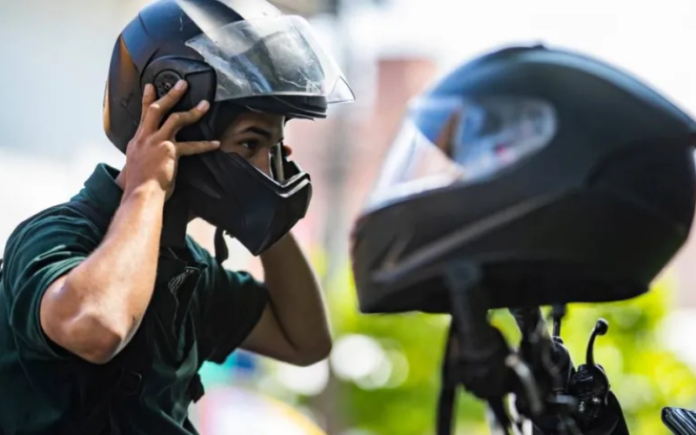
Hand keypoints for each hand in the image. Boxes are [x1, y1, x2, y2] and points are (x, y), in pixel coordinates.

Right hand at [123, 80, 219, 198]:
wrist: (141, 194)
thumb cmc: (139, 185)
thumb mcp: (134, 165)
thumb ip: (142, 155)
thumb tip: (147, 155)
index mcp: (137, 141)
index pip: (143, 114)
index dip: (148, 98)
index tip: (152, 86)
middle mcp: (145, 138)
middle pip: (157, 109)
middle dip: (171, 95)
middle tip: (182, 84)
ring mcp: (157, 142)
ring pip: (175, 119)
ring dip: (192, 111)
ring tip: (205, 105)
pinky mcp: (170, 151)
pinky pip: (191, 145)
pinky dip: (204, 145)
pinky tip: (214, 143)